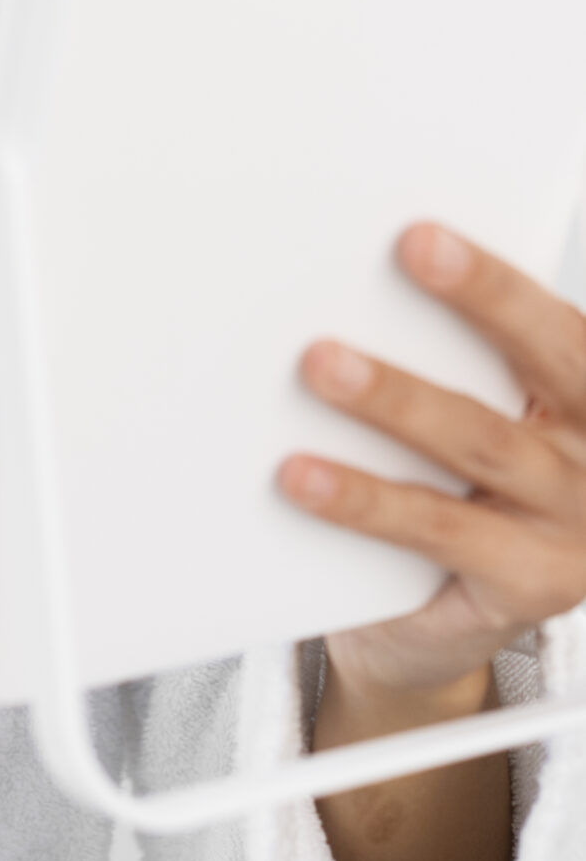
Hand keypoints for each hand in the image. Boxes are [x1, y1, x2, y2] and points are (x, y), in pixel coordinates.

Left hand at [280, 224, 585, 701]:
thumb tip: (352, 285)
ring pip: (482, 443)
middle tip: (409, 250)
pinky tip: (302, 476)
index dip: (496, 278)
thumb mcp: (472, 412)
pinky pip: (438, 529)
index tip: (423, 233)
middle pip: (549, 360)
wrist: (435, 627)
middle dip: (483, 298)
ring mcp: (571, 524)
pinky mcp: (528, 585)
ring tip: (321, 364)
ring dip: (398, 396)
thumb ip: (445, 359)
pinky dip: (365, 499)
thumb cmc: (450, 489)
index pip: (556, 323)